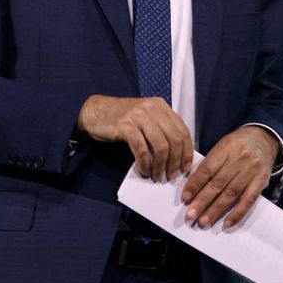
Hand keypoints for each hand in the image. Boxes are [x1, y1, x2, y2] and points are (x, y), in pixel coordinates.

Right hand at [76, 95, 192, 181]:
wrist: (95, 111)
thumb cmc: (122, 118)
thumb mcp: (146, 118)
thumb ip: (160, 129)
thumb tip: (176, 156)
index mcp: (161, 106)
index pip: (183, 130)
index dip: (187, 151)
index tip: (185, 168)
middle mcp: (153, 108)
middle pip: (174, 139)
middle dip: (175, 161)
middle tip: (171, 175)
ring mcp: (139, 116)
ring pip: (160, 145)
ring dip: (160, 165)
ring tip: (157, 176)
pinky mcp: (126, 125)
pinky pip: (141, 149)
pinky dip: (145, 163)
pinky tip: (144, 170)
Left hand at [181, 125, 277, 229]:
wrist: (264, 138)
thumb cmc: (238, 144)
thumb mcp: (223, 146)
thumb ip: (210, 163)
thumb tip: (193, 187)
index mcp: (226, 148)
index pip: (207, 168)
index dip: (195, 184)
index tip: (185, 198)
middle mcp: (239, 159)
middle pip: (218, 183)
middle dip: (202, 201)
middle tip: (191, 215)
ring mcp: (252, 170)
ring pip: (231, 193)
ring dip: (216, 210)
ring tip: (204, 221)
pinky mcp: (262, 180)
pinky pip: (249, 200)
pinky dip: (237, 213)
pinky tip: (227, 223)